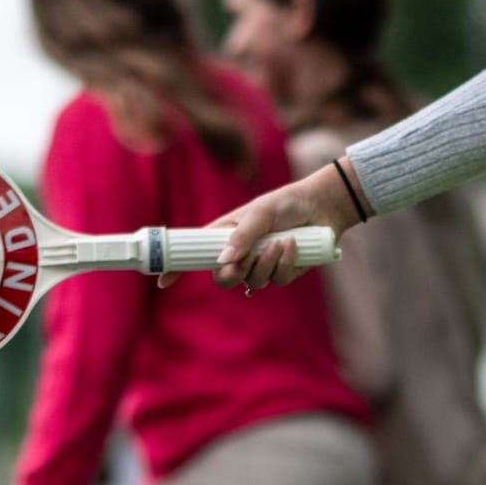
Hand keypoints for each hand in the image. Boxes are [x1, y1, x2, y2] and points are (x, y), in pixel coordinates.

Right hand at [163, 156, 366, 290]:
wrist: (323, 207)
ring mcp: (261, 264)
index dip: (177, 268)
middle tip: (246, 260)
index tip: (163, 281)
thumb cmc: (287, 202)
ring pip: (252, 282)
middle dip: (233, 274)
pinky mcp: (282, 272)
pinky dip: (285, 263)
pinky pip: (277, 280)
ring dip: (266, 264)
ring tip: (280, 242)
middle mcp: (240, 252)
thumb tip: (224, 260)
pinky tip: (293, 245)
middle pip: (223, 279)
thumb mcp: (261, 212)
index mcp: (225, 234)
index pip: (195, 254)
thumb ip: (243, 235)